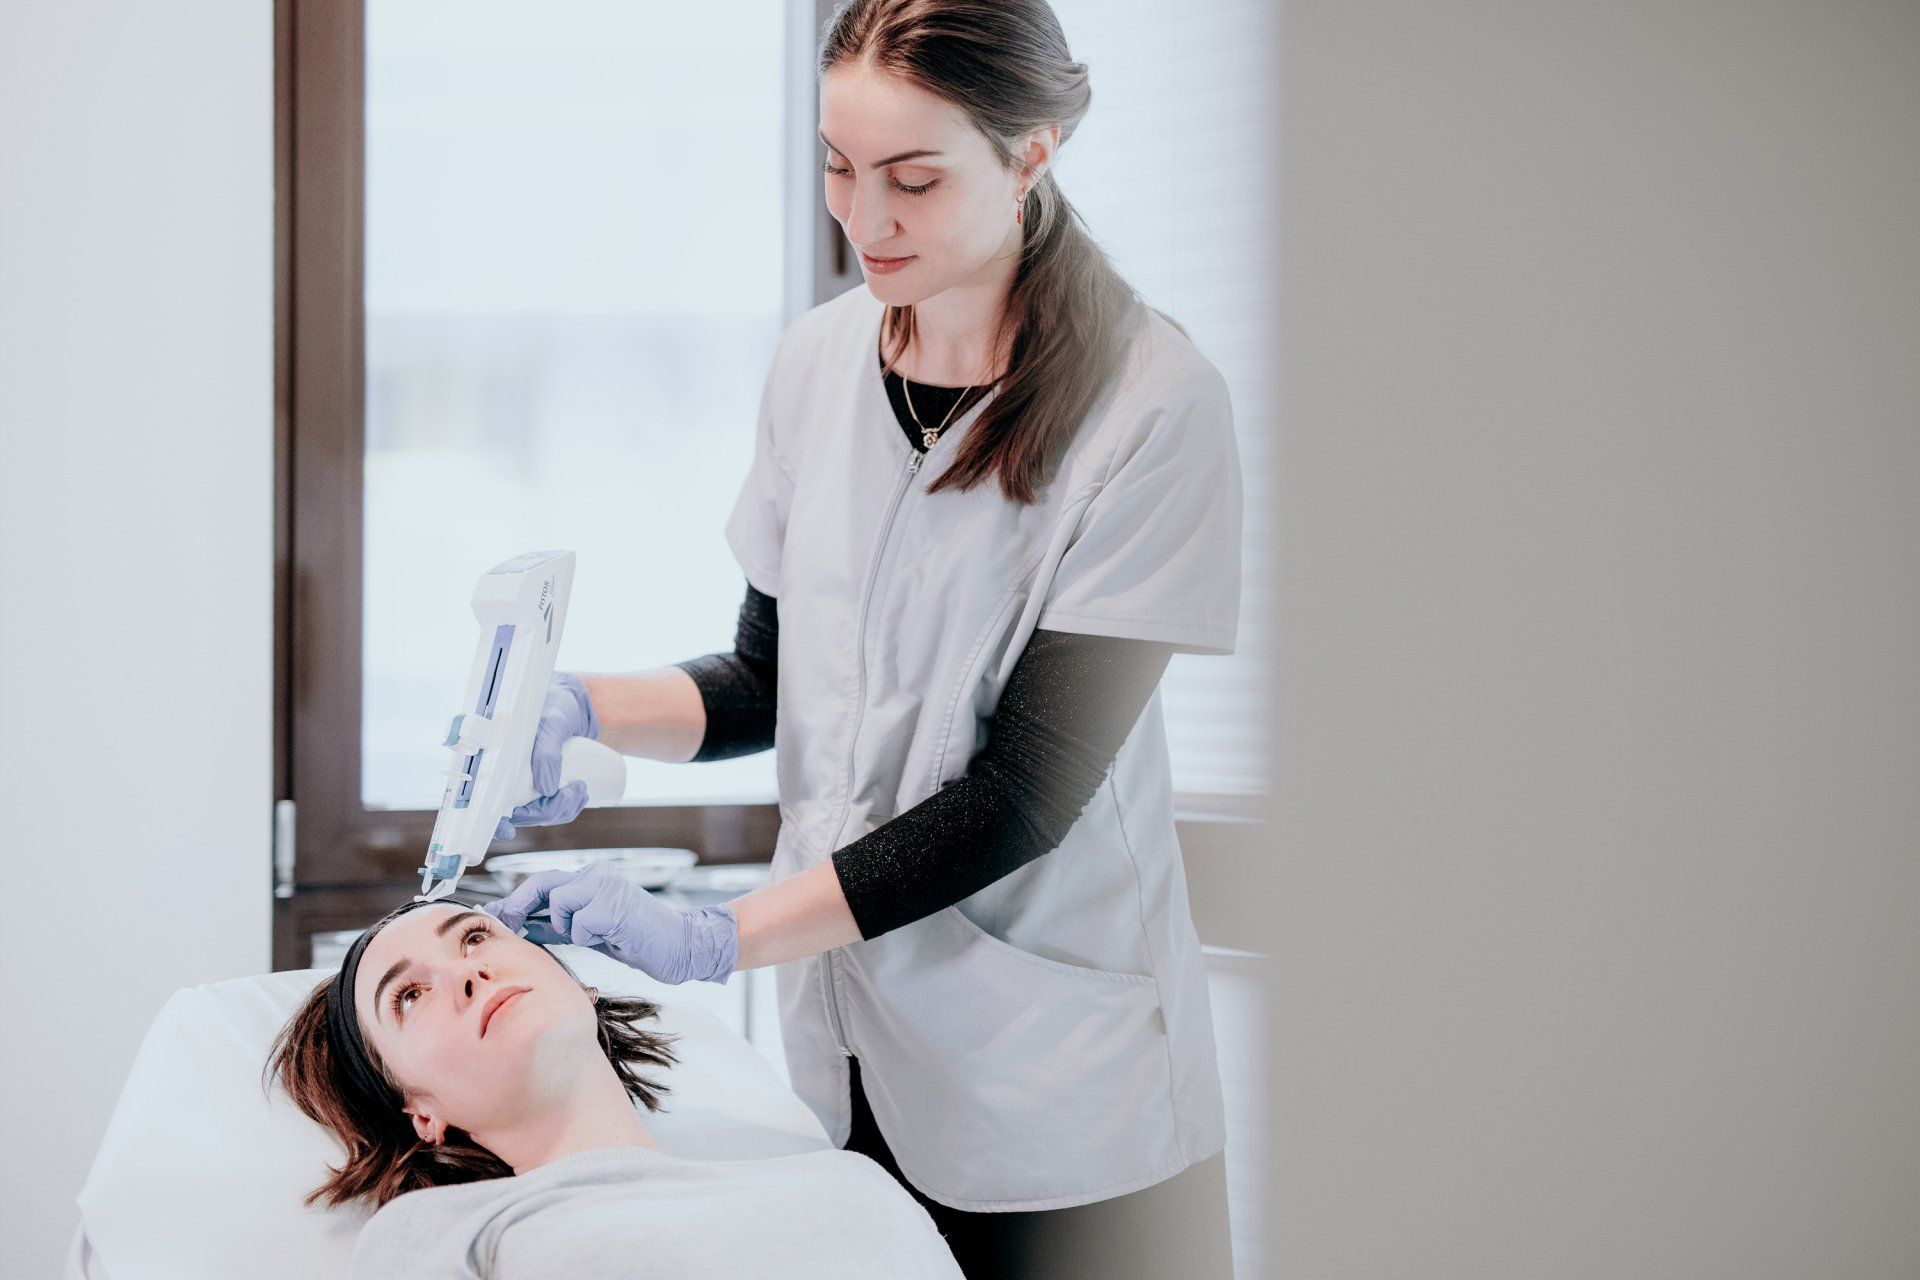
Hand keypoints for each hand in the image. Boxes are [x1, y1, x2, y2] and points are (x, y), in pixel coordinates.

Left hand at [484, 865, 739, 985]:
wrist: (684, 945)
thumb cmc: (638, 939)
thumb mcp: (592, 931)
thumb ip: (561, 924)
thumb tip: (522, 926)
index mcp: (591, 879)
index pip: (543, 883)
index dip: (515, 899)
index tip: (493, 913)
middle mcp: (597, 875)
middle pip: (542, 884)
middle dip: (519, 905)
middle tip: (507, 922)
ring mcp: (607, 887)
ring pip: (560, 904)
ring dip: (568, 928)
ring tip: (596, 935)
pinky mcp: (616, 905)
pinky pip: (581, 924)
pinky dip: (589, 937)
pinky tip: (612, 938)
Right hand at [493, 672, 599, 841]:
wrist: (574, 703)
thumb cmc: (556, 705)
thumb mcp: (553, 722)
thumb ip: (546, 750)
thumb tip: (546, 789)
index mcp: (489, 756)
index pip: (479, 798)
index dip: (490, 821)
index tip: (508, 830)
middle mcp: (500, 773)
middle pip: (515, 812)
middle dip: (547, 811)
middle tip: (575, 791)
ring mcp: (519, 781)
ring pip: (535, 813)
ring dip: (560, 810)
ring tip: (582, 788)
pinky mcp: (538, 784)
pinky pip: (547, 807)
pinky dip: (565, 808)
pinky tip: (580, 797)